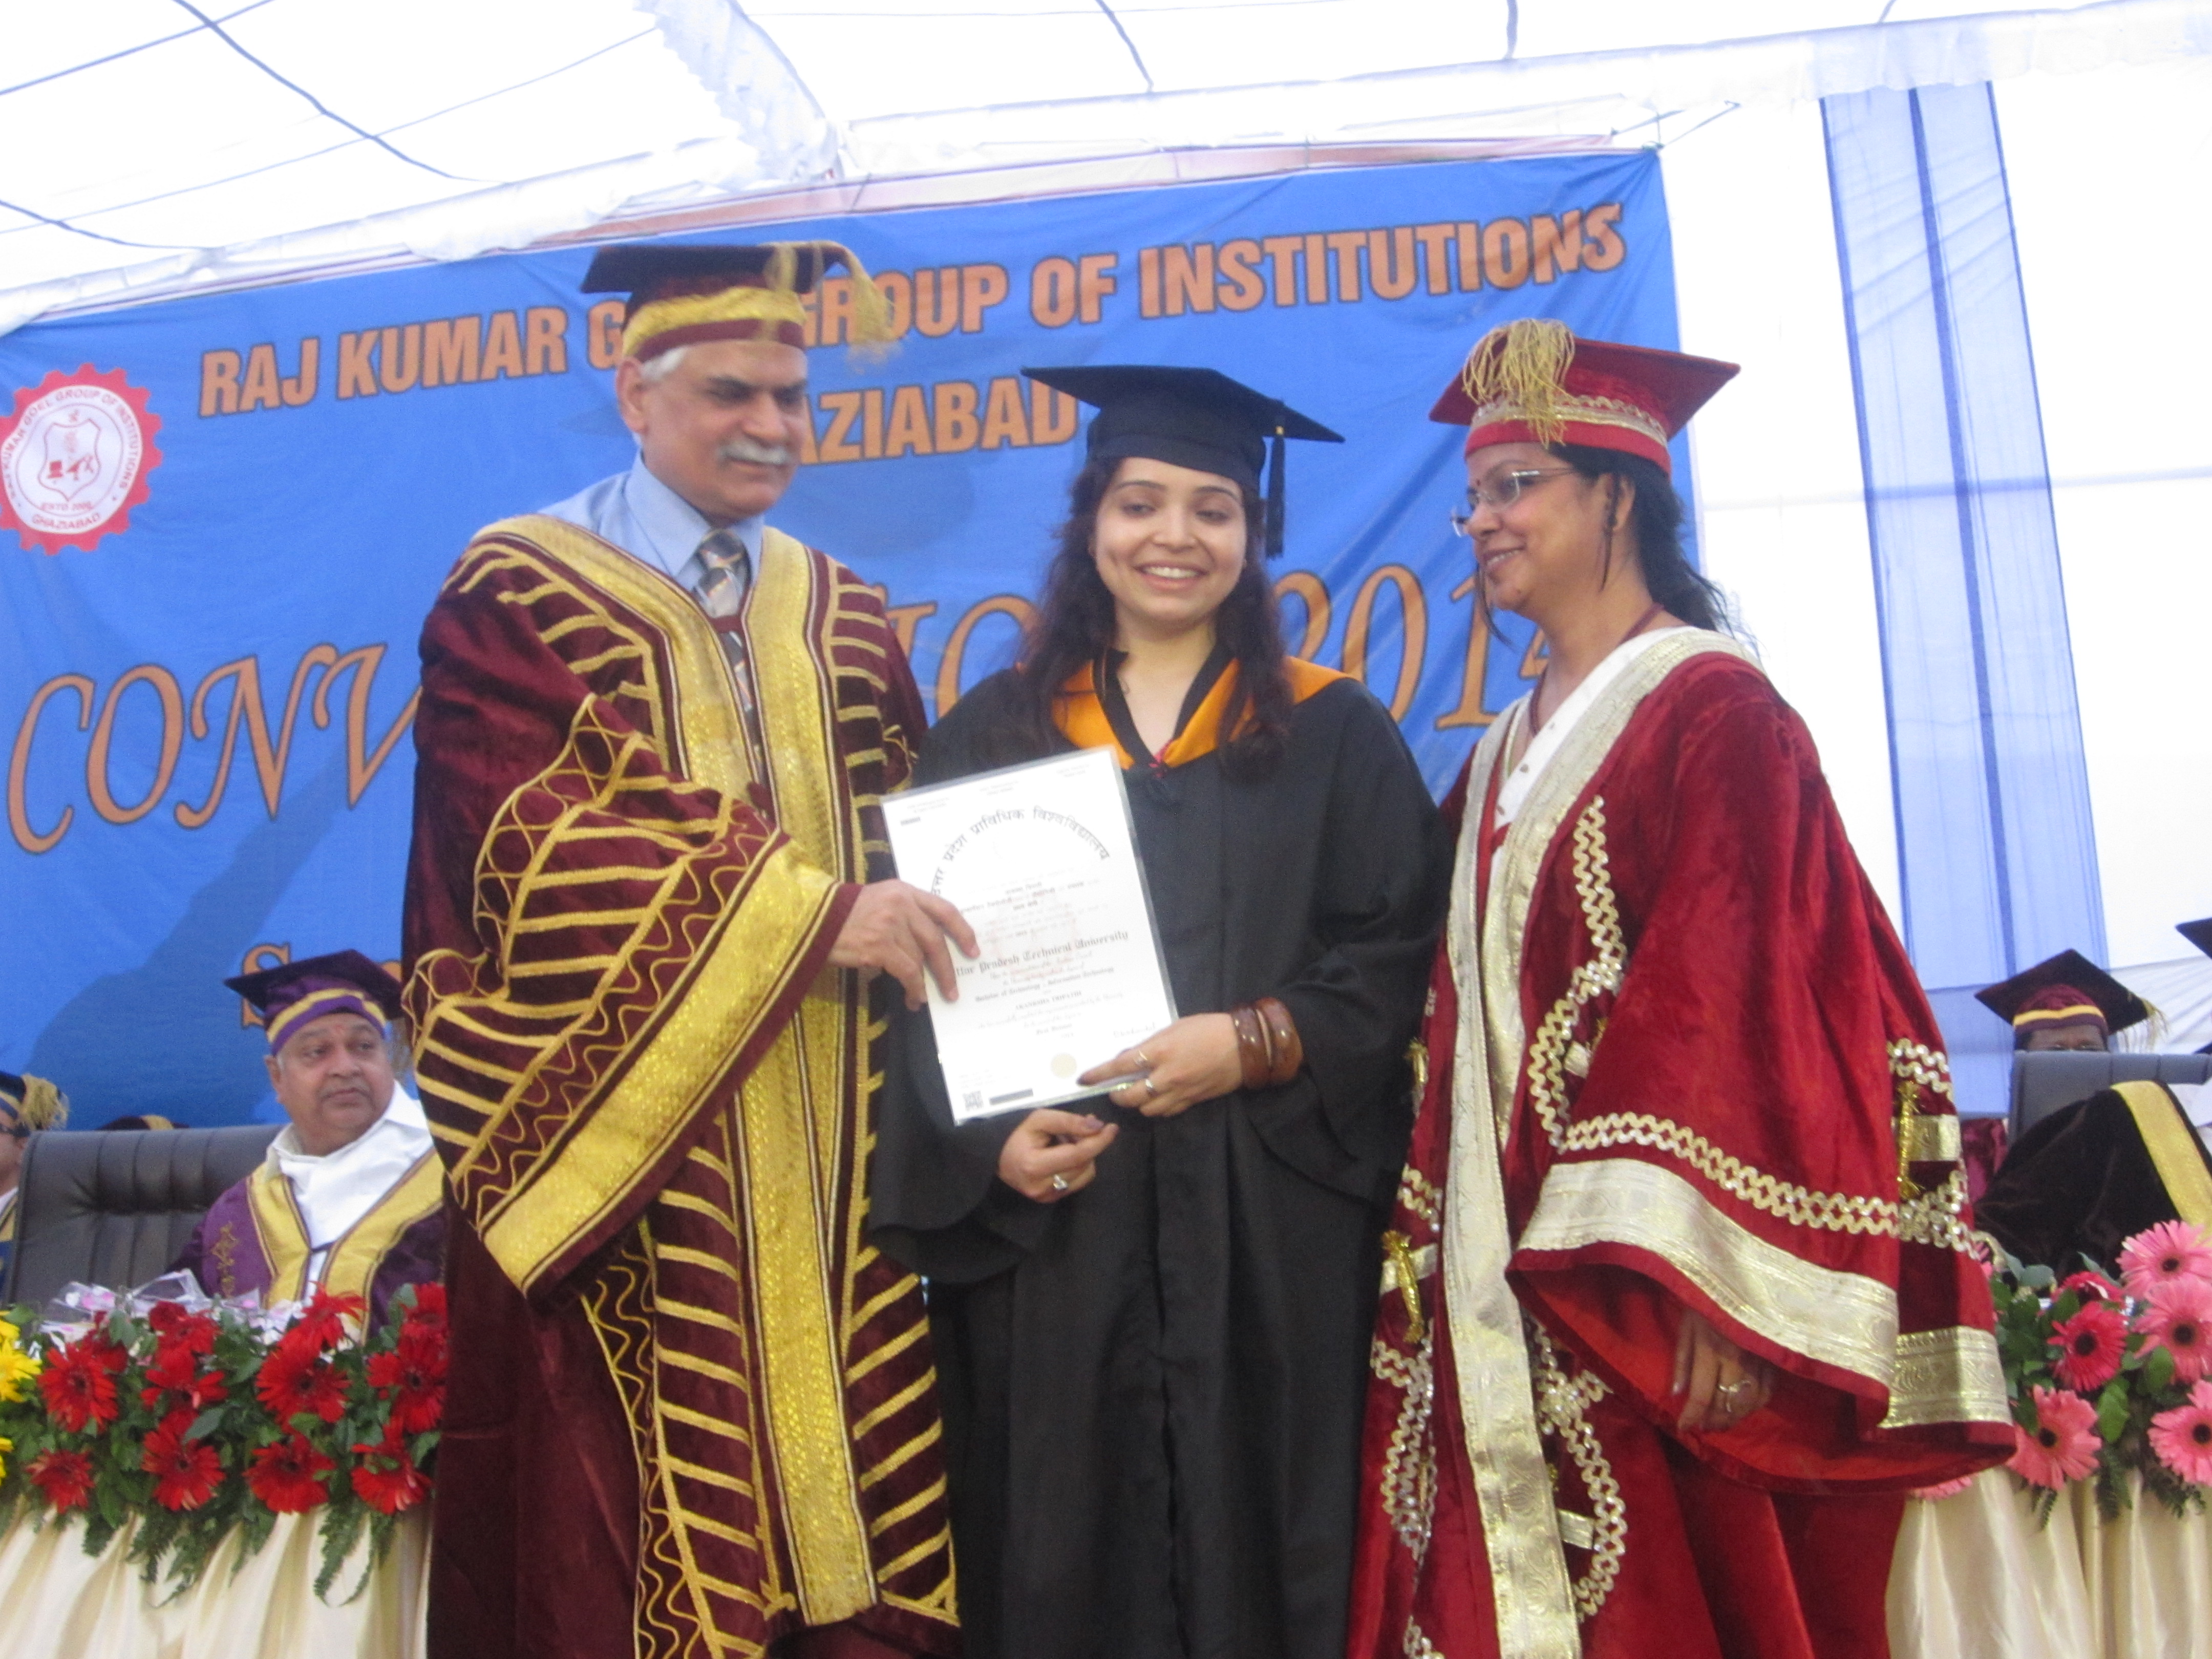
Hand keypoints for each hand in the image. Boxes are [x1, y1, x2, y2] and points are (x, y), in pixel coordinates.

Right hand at [827, 881, 977, 1010]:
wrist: (811, 918)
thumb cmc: (841, 913)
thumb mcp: (877, 899)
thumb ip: (903, 912)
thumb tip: (926, 946)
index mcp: (903, 890)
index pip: (944, 908)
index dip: (962, 931)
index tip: (972, 949)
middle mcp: (901, 904)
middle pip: (936, 938)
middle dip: (947, 967)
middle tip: (953, 988)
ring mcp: (890, 924)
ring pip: (921, 958)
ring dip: (926, 983)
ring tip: (926, 998)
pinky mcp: (879, 945)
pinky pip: (908, 971)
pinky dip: (914, 988)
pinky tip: (913, 998)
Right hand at [997, 1109, 1117, 1201]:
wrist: (996, 1157)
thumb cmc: (1015, 1135)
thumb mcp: (1038, 1119)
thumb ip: (1068, 1121)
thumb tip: (1097, 1126)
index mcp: (1034, 1165)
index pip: (1077, 1155)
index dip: (1098, 1141)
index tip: (1112, 1128)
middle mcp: (1042, 1187)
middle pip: (1083, 1164)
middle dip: (1088, 1143)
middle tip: (1078, 1128)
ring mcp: (1046, 1197)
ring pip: (1085, 1174)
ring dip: (1084, 1155)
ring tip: (1066, 1142)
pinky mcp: (1051, 1200)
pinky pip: (1078, 1181)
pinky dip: (1079, 1166)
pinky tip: (1065, 1155)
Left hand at [1077, 1014, 1240, 1118]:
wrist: (1244, 1045)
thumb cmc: (1209, 1028)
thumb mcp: (1174, 1028)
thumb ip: (1150, 1044)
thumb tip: (1129, 1056)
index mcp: (1160, 1051)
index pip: (1120, 1066)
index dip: (1099, 1074)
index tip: (1083, 1079)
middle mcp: (1167, 1075)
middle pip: (1129, 1096)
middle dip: (1117, 1094)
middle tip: (1114, 1087)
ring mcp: (1180, 1091)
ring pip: (1146, 1109)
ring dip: (1137, 1103)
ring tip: (1135, 1092)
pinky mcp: (1192, 1101)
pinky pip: (1166, 1112)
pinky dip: (1156, 1108)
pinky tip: (1156, 1098)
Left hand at [1670, 1307, 1773, 1433]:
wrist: (1737, 1277)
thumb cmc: (1705, 1300)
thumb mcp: (1686, 1326)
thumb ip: (1681, 1361)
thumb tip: (1675, 1394)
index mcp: (1710, 1349)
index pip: (1701, 1394)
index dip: (1692, 1416)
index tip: (1683, 1428)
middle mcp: (1736, 1359)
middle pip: (1727, 1403)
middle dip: (1714, 1421)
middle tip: (1704, 1427)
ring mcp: (1758, 1359)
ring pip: (1748, 1402)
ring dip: (1734, 1417)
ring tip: (1721, 1422)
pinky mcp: (1773, 1357)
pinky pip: (1767, 1391)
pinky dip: (1754, 1405)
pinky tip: (1743, 1408)